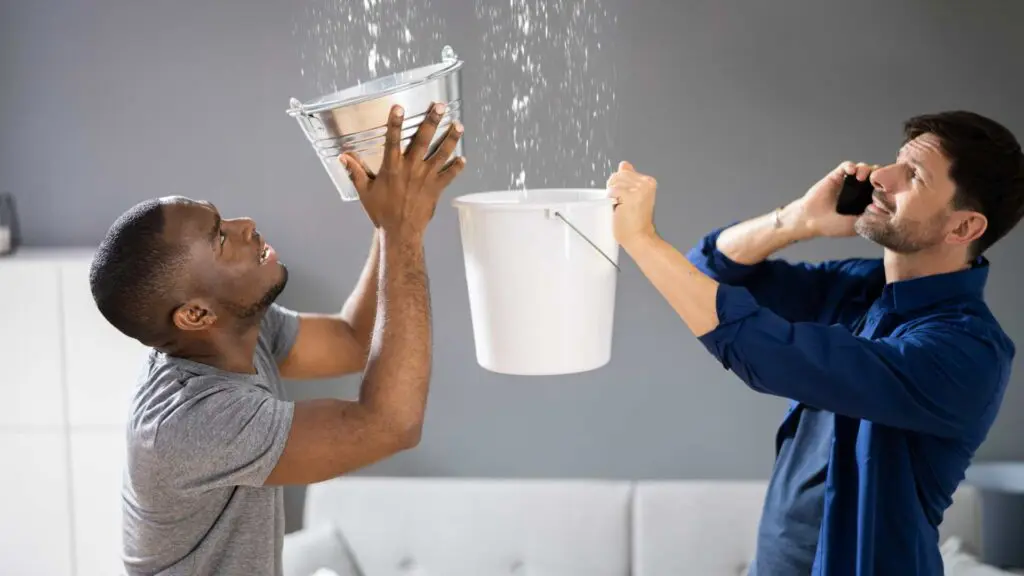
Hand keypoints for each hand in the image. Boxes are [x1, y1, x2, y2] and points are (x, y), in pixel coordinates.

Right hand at [341, 102, 465, 237]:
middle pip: (423, 140)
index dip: (395, 122)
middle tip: (441, 106)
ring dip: (451, 139)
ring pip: (441, 154)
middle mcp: (411, 169)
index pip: (393, 140)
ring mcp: (426, 178)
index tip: (400, 107)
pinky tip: (463, 158)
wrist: (400, 232)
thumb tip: (343, 156)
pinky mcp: (436, 189)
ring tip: (458, 125)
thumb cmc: (381, 212)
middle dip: (432, 121)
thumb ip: (356, 172)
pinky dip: (457, 167)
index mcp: (392, 167)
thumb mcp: (365, 192)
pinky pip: (450, 175)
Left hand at [607, 161, 657, 247]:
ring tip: (623, 208)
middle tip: (624, 205)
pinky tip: (620, 208)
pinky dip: (611, 200)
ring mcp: (639, 188)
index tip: (627, 200)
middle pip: (617, 175)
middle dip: (615, 190)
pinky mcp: (631, 195)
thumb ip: (628, 179)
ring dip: (613, 196)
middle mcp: (646, 182)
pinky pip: (612, 191)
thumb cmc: (635, 222)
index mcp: (648, 181)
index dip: (619, 186)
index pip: (623, 171)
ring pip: (614, 182)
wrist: (639, 237)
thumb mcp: (633, 195)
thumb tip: (624, 164)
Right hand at [794, 161, 878, 238]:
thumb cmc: (830, 226)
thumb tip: (886, 209)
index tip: (887, 189)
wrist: (810, 220)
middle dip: (878, 175)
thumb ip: (870, 217)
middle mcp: (858, 191)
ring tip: (861, 177)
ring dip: (865, 169)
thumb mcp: (856, 226)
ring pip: (863, 168)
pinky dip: (850, 166)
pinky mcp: (836, 176)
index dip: (886, 186)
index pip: (881, 189)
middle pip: (875, 175)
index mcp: (864, 202)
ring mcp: (847, 183)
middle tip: (876, 181)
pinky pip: (846, 166)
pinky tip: (851, 172)